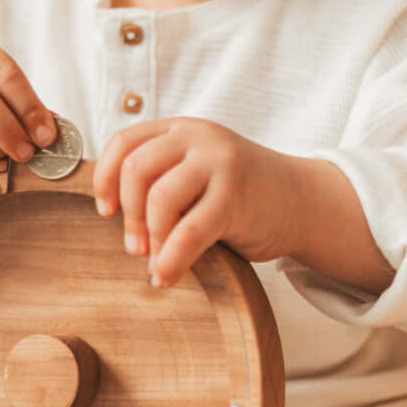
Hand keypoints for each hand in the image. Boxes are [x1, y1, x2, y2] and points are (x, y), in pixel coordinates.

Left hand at [92, 118, 294, 286]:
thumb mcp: (195, 174)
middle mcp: (198, 139)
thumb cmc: (239, 195)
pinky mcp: (235, 196)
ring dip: (150, 237)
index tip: (107, 212)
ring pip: (160, 198)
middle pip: (136, 169)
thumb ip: (161, 180)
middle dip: (129, 215)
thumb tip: (112, 215)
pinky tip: (167, 276)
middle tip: (133, 247)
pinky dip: (171, 259)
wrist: (300, 202)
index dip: (105, 180)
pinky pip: (189, 231)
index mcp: (180, 130)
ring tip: (154, 262)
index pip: (125, 143)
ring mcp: (219, 163)